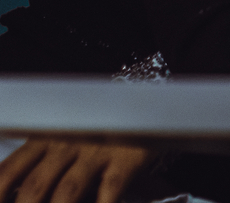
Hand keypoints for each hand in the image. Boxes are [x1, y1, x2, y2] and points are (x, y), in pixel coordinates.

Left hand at [0, 139, 150, 202]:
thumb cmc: (96, 131)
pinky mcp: (127, 157)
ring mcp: (97, 150)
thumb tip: (15, 194)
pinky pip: (110, 189)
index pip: (9, 171)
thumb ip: (38, 164)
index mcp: (44, 139)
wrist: (145, 106)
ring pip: (68, 190)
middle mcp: (67, 143)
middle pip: (36, 186)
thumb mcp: (62, 139)